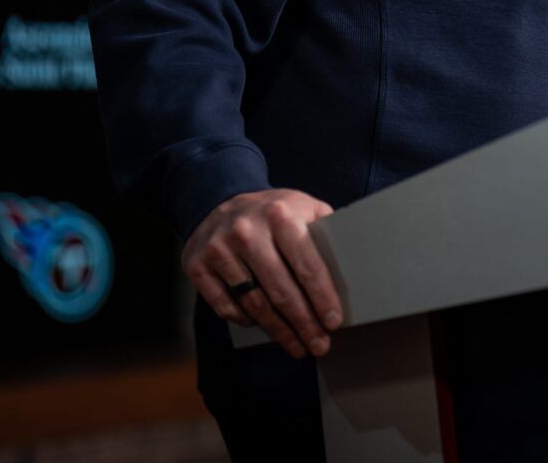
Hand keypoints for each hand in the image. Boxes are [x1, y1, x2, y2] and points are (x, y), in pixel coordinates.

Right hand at [183, 188, 341, 357]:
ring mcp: (219, 250)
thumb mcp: (302, 207)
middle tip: (319, 345)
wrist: (217, 200)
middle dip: (304, 324)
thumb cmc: (271, 212)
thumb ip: (324, 231)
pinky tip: (264, 328)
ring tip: (297, 346)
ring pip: (254, 304)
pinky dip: (248, 321)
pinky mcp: (197, 266)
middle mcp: (247, 231)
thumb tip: (350, 267)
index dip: (322, 298)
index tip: (333, 322)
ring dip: (279, 331)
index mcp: (280, 215)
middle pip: (281, 291)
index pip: (307, 265)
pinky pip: (227, 307)